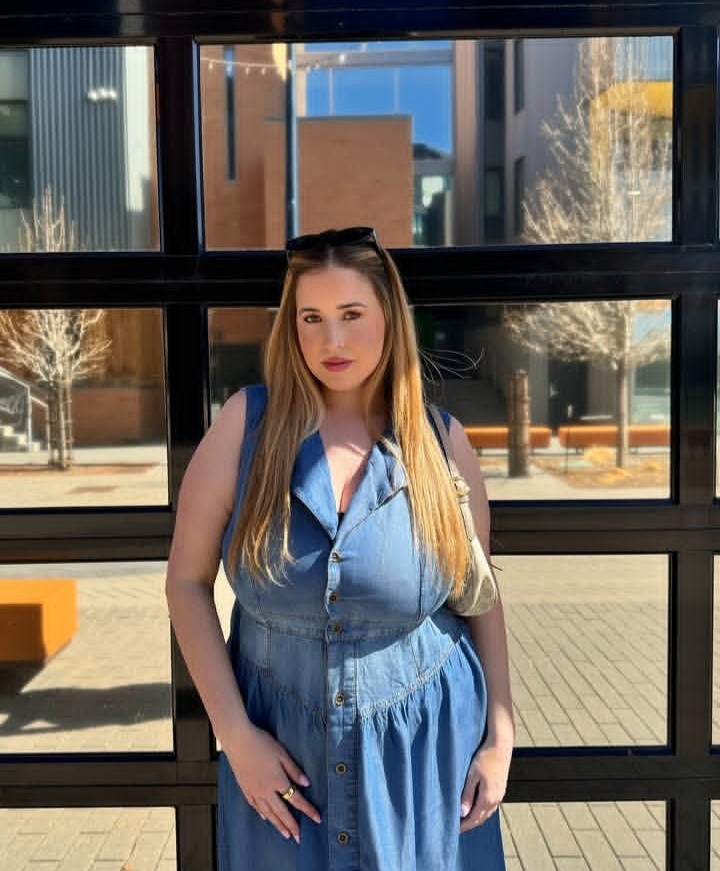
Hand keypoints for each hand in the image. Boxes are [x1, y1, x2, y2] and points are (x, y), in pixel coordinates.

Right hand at [223, 722, 320, 842]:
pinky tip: (265, 818)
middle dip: (292, 825)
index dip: (307, 810)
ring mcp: (254, 791)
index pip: (296, 799)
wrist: (237, 741)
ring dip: (278, 824)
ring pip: (268, 813)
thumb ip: (294, 770)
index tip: (317, 819)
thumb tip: (306, 784)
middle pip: (281, 812)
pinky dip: (262, 814)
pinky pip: (255, 806)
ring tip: (285, 834)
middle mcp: (266, 791)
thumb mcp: (282, 753)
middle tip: (299, 838)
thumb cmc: (261, 743)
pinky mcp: (245, 788)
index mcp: (277, 781)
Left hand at [459, 742, 510, 832]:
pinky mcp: (501, 789)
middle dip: (470, 824)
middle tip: (458, 826)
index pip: (474, 818)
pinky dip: (483, 811)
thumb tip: (462, 813)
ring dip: (477, 818)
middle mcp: (495, 800)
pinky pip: (491, 806)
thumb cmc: (485, 758)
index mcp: (487, 798)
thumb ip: (467, 795)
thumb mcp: (472, 775)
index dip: (464, 825)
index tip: (454, 830)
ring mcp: (500, 795)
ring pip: (487, 813)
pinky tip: (477, 807)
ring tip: (465, 818)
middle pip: (481, 818)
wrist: (501, 746)